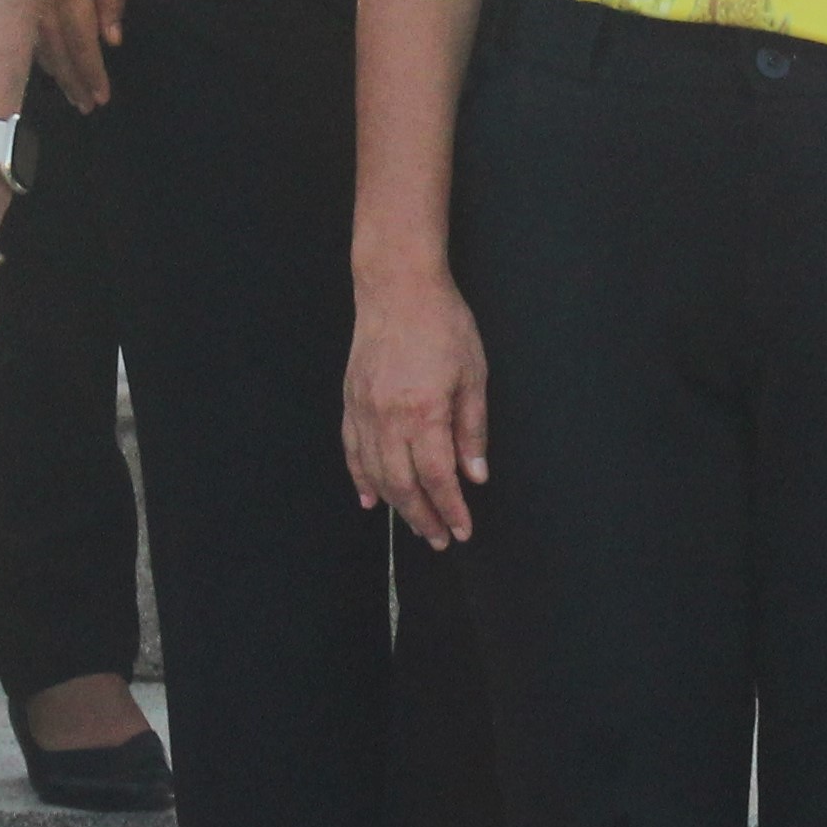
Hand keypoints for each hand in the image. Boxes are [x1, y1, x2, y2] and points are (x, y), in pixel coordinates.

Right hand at [38, 0, 125, 113]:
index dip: (91, 74)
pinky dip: (28, 47)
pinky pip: (16, 24)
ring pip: (32, 43)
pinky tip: (35, 60)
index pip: (82, 45)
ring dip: (50, 71)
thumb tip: (111, 38)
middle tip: (84, 104)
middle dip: (72, 81)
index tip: (100, 98)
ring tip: (66, 90)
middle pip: (55, 52)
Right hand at [342, 261, 489, 548]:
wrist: (397, 287)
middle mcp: (388, 418)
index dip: (450, 508)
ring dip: (397, 505)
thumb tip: (475, 475)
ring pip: (377, 473)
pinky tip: (372, 499)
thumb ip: (472, 429)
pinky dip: (362, 478)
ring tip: (415, 524)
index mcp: (423, 412)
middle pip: (404, 484)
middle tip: (440, 539)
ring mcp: (364, 410)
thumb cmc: (441, 323)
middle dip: (423, 517)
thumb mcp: (473, 375)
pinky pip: (353, 450)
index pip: (436, 477)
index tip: (462, 529)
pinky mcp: (351, 401)